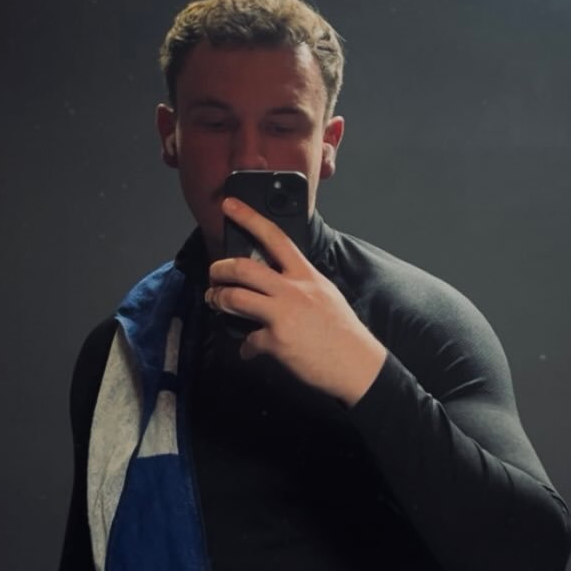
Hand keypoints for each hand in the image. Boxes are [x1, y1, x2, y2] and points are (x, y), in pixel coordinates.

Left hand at [205, 198, 386, 406]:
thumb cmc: (343, 332)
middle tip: (214, 274)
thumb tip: (273, 284)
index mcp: (306, 275)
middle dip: (219, 269)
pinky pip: (248, 341)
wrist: (357, 364)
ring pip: (235, 298)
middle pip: (243, 268)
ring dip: (218, 299)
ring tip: (217, 301)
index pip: (275, 237)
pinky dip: (246, 347)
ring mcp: (284, 314)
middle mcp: (293, 290)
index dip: (249, 218)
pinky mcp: (277, 341)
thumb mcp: (325, 294)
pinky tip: (250, 350)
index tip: (229, 205)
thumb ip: (299, 284)